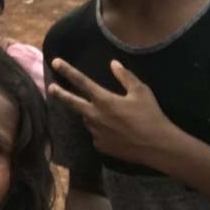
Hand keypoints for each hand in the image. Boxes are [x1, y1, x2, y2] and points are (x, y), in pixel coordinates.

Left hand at [48, 58, 177, 168]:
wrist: (158, 146)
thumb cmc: (151, 116)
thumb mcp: (141, 91)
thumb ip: (125, 76)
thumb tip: (113, 63)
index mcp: (104, 100)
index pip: (81, 81)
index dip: (67, 70)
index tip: (55, 62)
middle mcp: (95, 116)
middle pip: (72, 102)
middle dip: (60, 94)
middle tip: (51, 88)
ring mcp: (96, 133)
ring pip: (88, 119)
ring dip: (91, 114)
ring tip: (109, 115)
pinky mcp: (101, 146)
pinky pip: (97, 134)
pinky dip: (101, 130)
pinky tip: (115, 131)